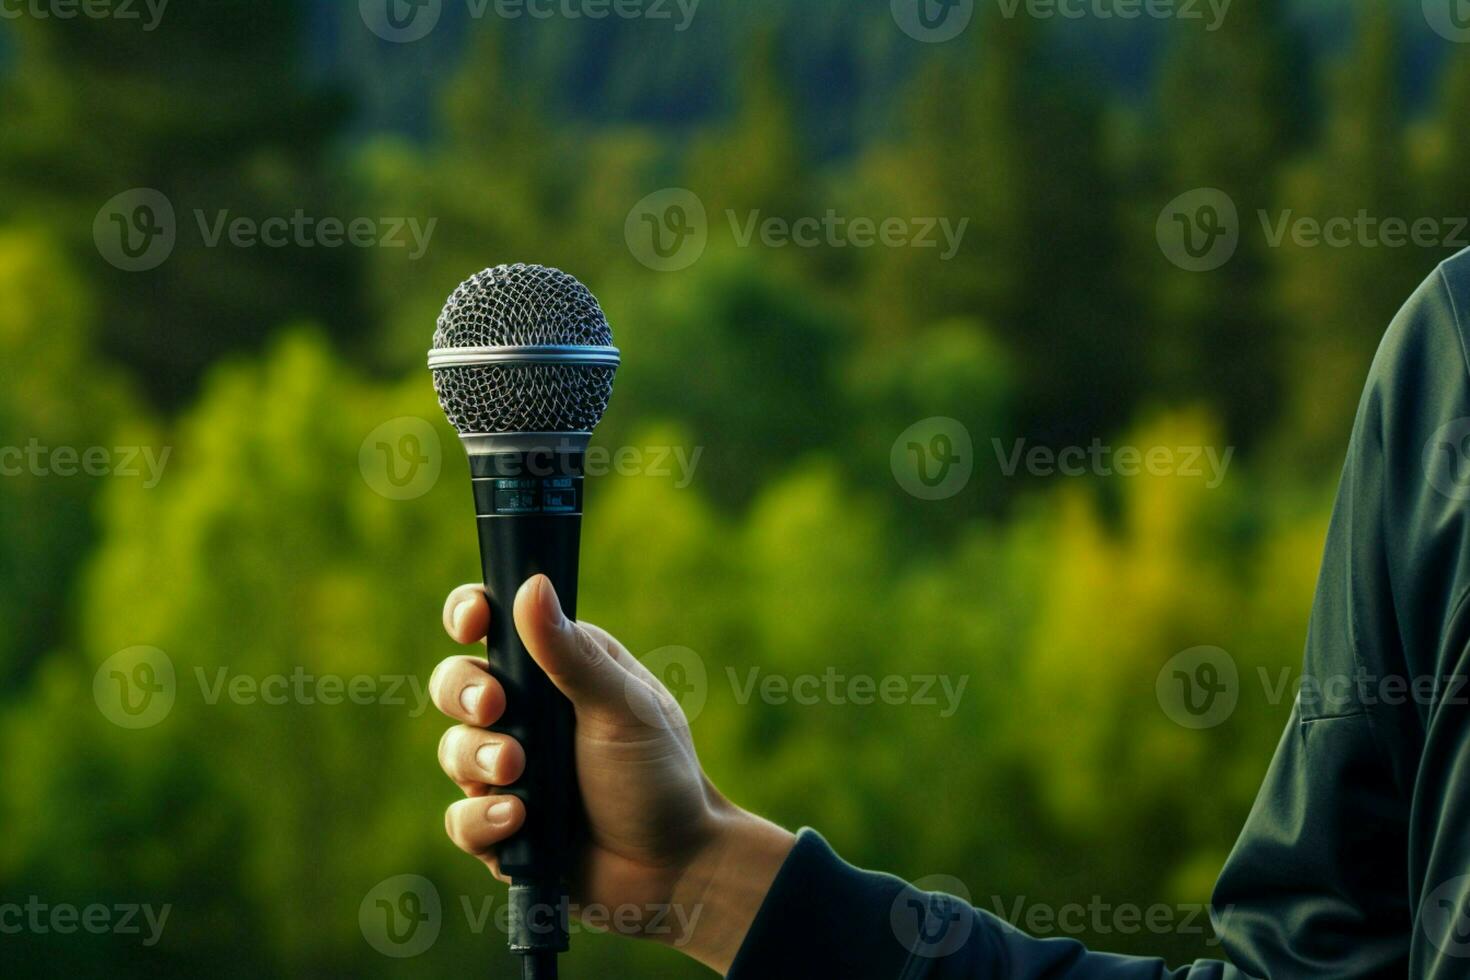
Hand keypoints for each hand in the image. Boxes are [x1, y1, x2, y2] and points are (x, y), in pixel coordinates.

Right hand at [429, 574, 794, 972]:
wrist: (676, 867)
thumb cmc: (660, 774)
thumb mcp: (622, 707)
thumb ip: (572, 654)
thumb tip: (531, 585)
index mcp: (557, 669)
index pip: (494, 626)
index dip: (469, 615)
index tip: (471, 623)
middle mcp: (526, 715)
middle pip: (455, 683)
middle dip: (463, 692)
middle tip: (495, 708)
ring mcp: (508, 772)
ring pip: (454, 751)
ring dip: (479, 760)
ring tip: (520, 773)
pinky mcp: (500, 828)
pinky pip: (460, 819)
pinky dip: (484, 820)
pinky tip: (520, 820)